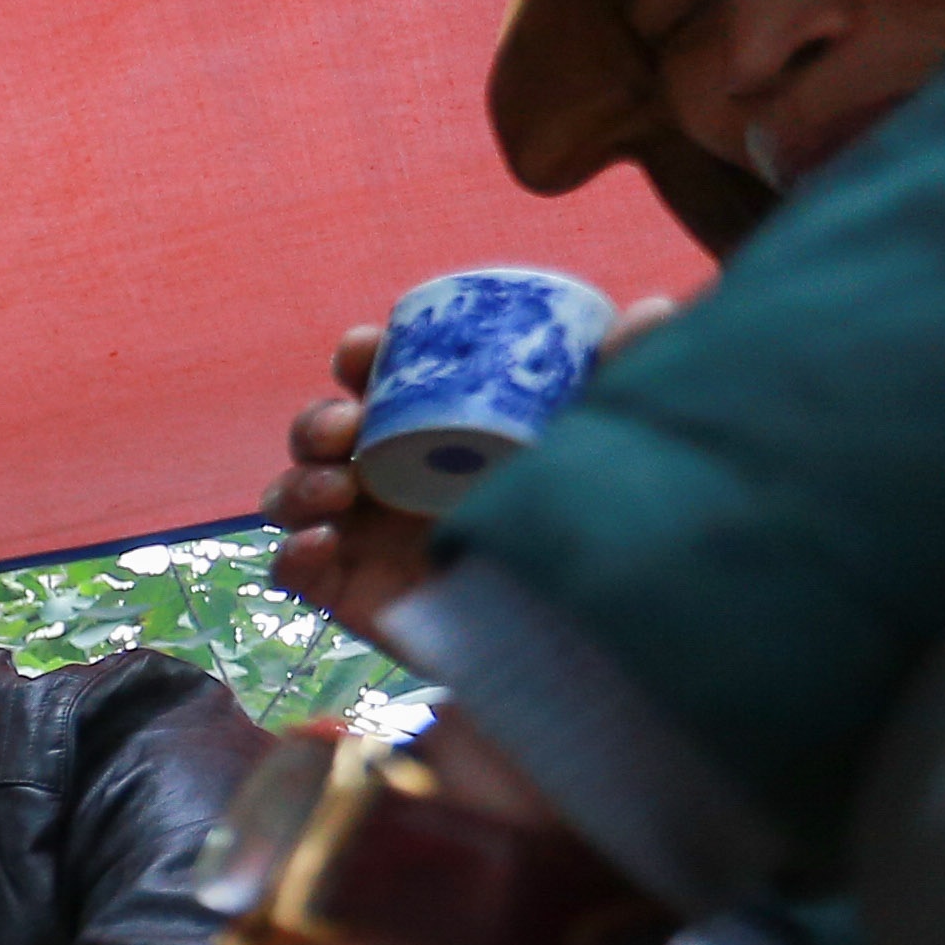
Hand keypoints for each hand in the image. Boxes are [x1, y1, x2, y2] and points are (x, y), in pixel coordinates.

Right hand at [270, 299, 683, 642]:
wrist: (571, 633)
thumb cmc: (574, 524)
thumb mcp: (592, 444)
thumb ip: (617, 380)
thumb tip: (654, 311)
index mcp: (429, 431)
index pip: (375, 381)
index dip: (360, 357)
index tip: (369, 348)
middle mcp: (386, 478)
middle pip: (320, 434)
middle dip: (318, 420)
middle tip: (347, 426)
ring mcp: (361, 537)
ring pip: (291, 494)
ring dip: (299, 481)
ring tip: (337, 490)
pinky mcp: (347, 592)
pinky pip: (290, 568)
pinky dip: (292, 551)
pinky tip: (322, 542)